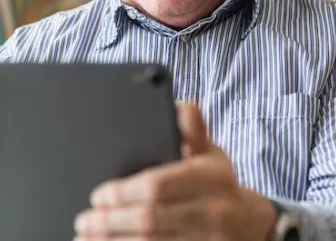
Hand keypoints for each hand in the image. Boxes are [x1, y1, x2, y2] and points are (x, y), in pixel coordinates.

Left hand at [73, 103, 277, 240]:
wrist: (251, 225)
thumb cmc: (218, 184)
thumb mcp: (210, 154)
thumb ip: (192, 131)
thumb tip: (183, 107)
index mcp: (213, 177)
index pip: (159, 185)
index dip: (123, 191)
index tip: (98, 195)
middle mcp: (215, 212)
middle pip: (149, 219)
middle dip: (110, 220)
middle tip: (84, 219)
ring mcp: (209, 240)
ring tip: (86, 237)